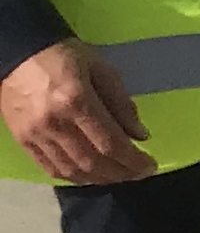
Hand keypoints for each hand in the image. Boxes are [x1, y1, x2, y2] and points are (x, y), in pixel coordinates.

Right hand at [4, 40, 155, 184]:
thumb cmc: (64, 56)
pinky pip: (50, 168)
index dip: (133, 160)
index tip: (150, 166)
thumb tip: (140, 135)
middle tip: (139, 173)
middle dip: (121, 173)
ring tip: (119, 175)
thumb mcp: (102, 69)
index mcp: (76, 101)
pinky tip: (91, 175)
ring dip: (100, 179)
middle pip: (93, 162)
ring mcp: (35, 135)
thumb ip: (122, 103)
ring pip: (72, 170)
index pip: (110, 143)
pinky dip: (74, 177)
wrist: (17, 53)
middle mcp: (54, 123)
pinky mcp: (22, 140)